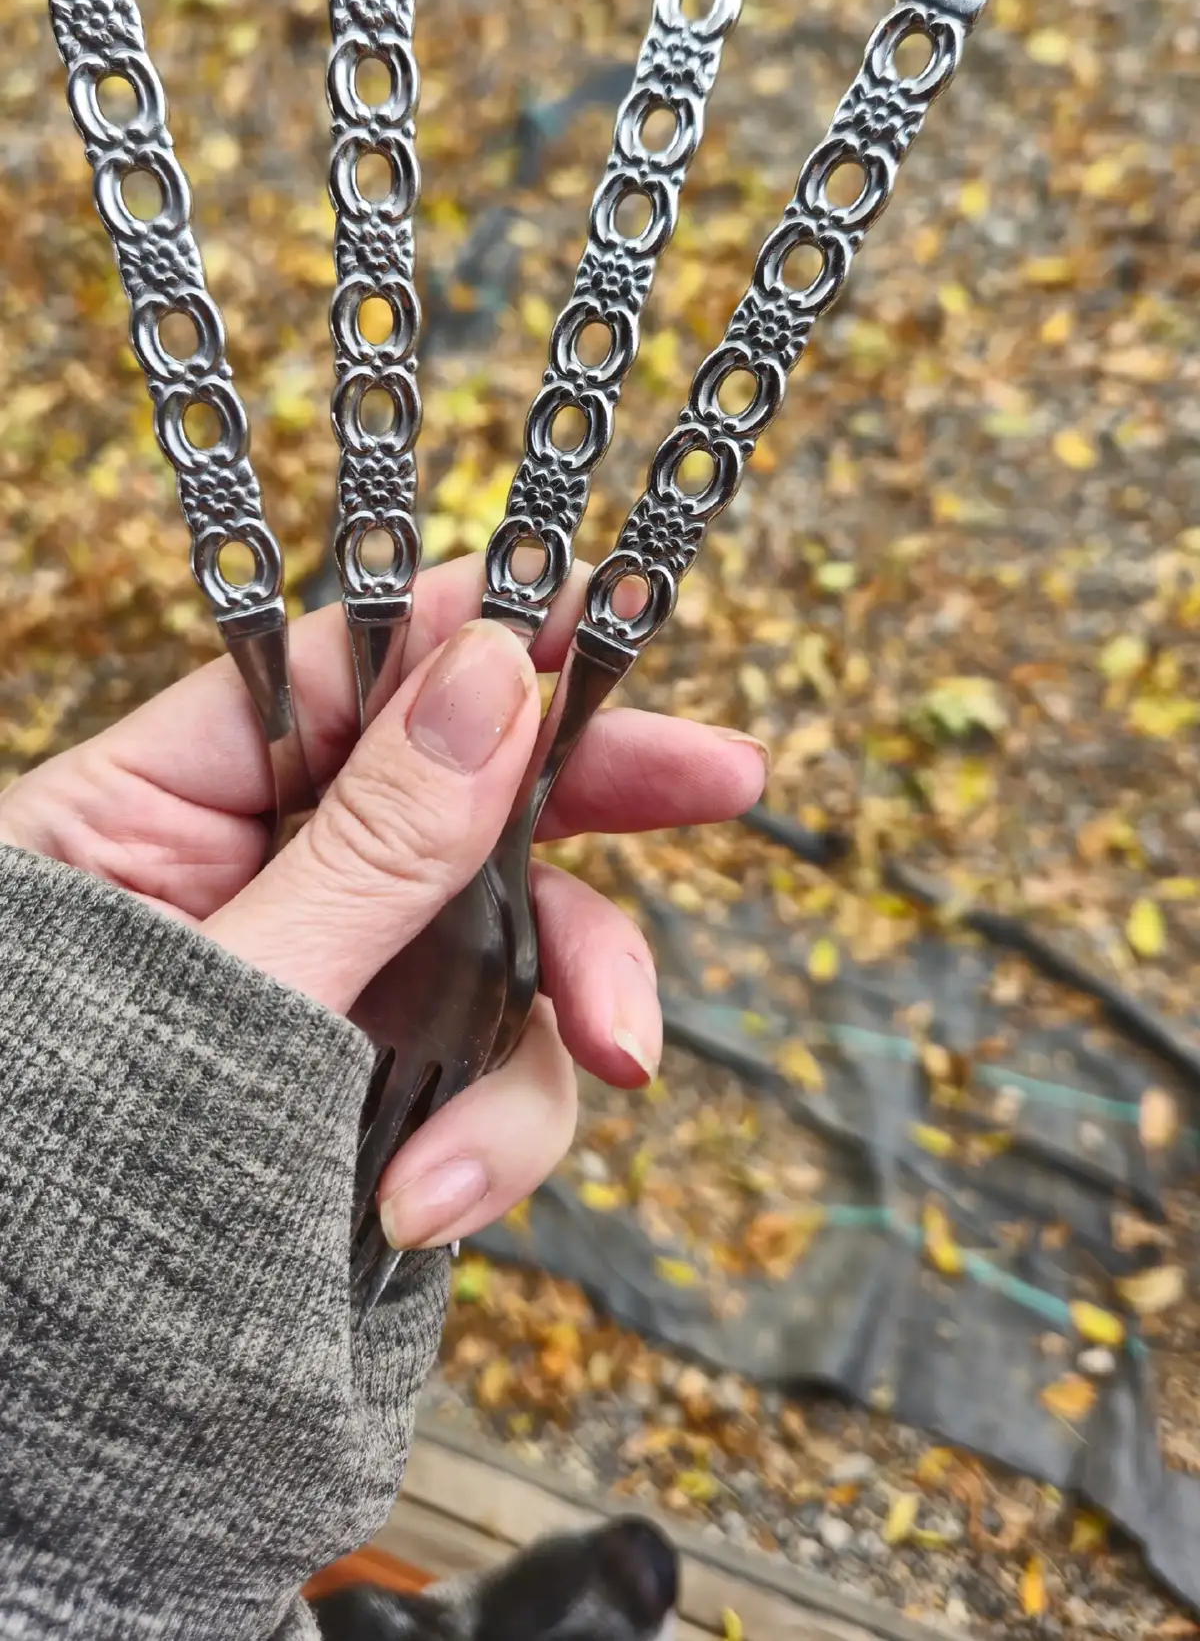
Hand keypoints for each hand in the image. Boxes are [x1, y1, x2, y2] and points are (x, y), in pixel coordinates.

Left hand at [0, 552, 766, 1250]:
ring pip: (500, 952)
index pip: (350, 669)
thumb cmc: (42, 1158)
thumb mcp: (220, 987)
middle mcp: (267, 876)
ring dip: (535, 1051)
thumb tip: (492, 677)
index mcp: (169, 801)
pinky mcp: (370, 1085)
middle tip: (726, 780)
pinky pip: (479, 1075)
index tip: (612, 611)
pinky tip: (423, 1207)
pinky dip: (483, 1142)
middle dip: (592, 811)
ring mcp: (330, 983)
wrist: (8, 1395)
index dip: (485, 633)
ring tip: (462, 1171)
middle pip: (465, 793)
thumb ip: (365, 847)